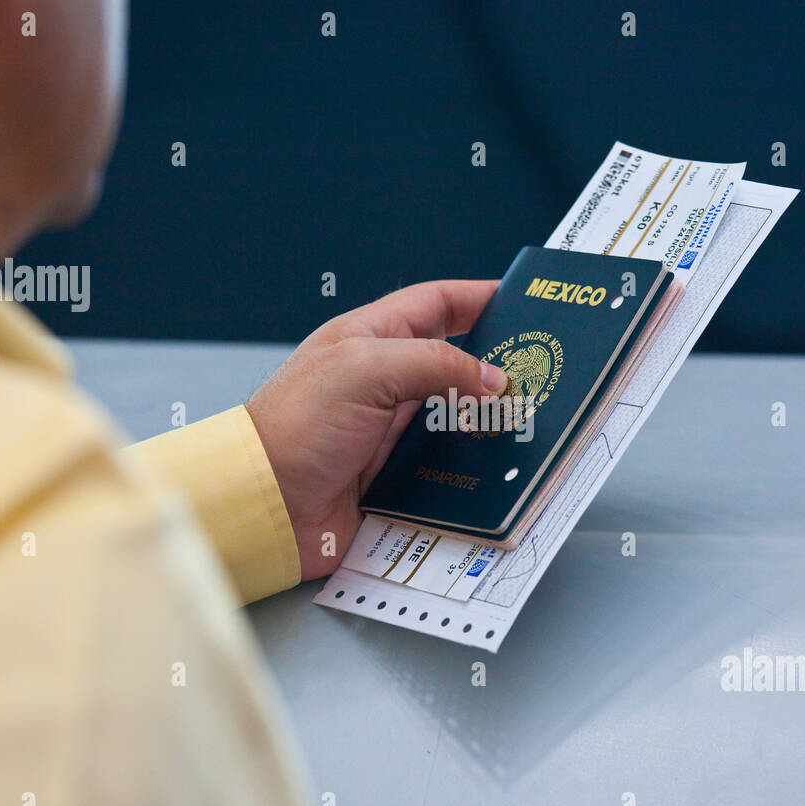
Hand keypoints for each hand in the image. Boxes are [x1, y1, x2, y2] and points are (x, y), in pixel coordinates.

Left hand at [245, 279, 505, 580]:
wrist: (262, 506)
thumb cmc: (292, 428)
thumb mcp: (365, 371)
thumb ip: (435, 364)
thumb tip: (491, 377)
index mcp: (371, 339)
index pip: (436, 305)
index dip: (480, 299)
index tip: (525, 302)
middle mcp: (383, 383)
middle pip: (454, 364)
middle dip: (497, 367)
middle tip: (542, 370)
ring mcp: (388, 432)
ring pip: (457, 421)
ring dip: (489, 425)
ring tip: (529, 425)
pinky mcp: (393, 479)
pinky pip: (446, 471)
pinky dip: (472, 473)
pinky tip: (494, 473)